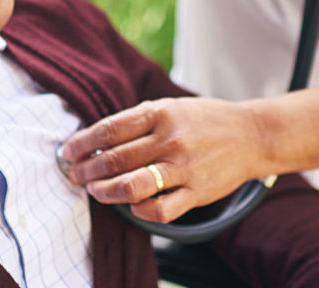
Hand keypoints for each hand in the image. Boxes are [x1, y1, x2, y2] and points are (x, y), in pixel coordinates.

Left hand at [60, 96, 269, 222]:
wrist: (250, 134)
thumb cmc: (204, 120)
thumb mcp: (171, 107)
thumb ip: (139, 120)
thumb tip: (99, 137)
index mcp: (161, 113)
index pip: (110, 130)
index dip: (83, 142)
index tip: (68, 151)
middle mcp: (170, 139)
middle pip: (115, 159)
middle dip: (87, 169)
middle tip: (74, 175)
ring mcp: (183, 167)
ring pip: (132, 186)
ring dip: (106, 191)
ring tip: (95, 191)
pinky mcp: (196, 192)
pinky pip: (159, 209)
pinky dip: (139, 210)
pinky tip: (132, 206)